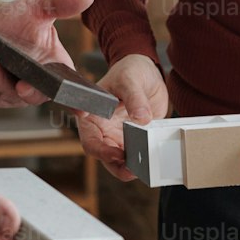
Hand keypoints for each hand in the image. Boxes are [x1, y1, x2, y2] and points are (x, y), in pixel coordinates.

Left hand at [0, 0, 94, 106]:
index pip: (68, 90)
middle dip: (16, 84)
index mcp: (54, 72)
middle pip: (29, 94)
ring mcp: (7, 91)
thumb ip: (62, 4)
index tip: (81, 112)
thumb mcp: (41, 7)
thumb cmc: (22, 19)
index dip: (76, 103)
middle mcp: (33, 87)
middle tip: (7, 66)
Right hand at [77, 53, 168, 181]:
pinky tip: (149, 162)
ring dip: (128, 167)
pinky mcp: (134, 139)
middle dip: (115, 164)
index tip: (115, 152)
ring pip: (118, 160)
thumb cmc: (130, 71)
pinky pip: (134, 155)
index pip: (89, 138)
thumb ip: (134, 97)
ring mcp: (118, 136)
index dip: (99, 149)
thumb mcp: (130, 79)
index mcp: (92, 114)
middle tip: (130, 168)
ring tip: (141, 169)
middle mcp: (102, 129)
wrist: (147, 72)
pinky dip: (140, 161)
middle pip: (103, 154)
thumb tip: (141, 118)